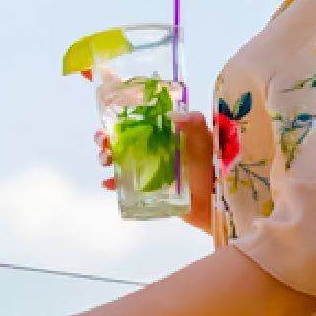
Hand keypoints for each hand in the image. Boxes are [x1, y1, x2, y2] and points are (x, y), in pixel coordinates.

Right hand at [97, 110, 214, 232]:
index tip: (107, 113)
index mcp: (166, 131)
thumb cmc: (210, 168)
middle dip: (107, 136)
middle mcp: (154, 146)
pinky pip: (124, 183)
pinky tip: (107, 183)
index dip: (121, 113)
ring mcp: (149, 167)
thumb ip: (195, 125)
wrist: (213, 203)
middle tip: (102, 140)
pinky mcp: (147, 186)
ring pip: (120, 157)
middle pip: (122, 137)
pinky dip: (113, 182)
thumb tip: (173, 114)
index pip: (140, 117)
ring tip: (105, 160)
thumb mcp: (204, 143)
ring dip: (106, 156)